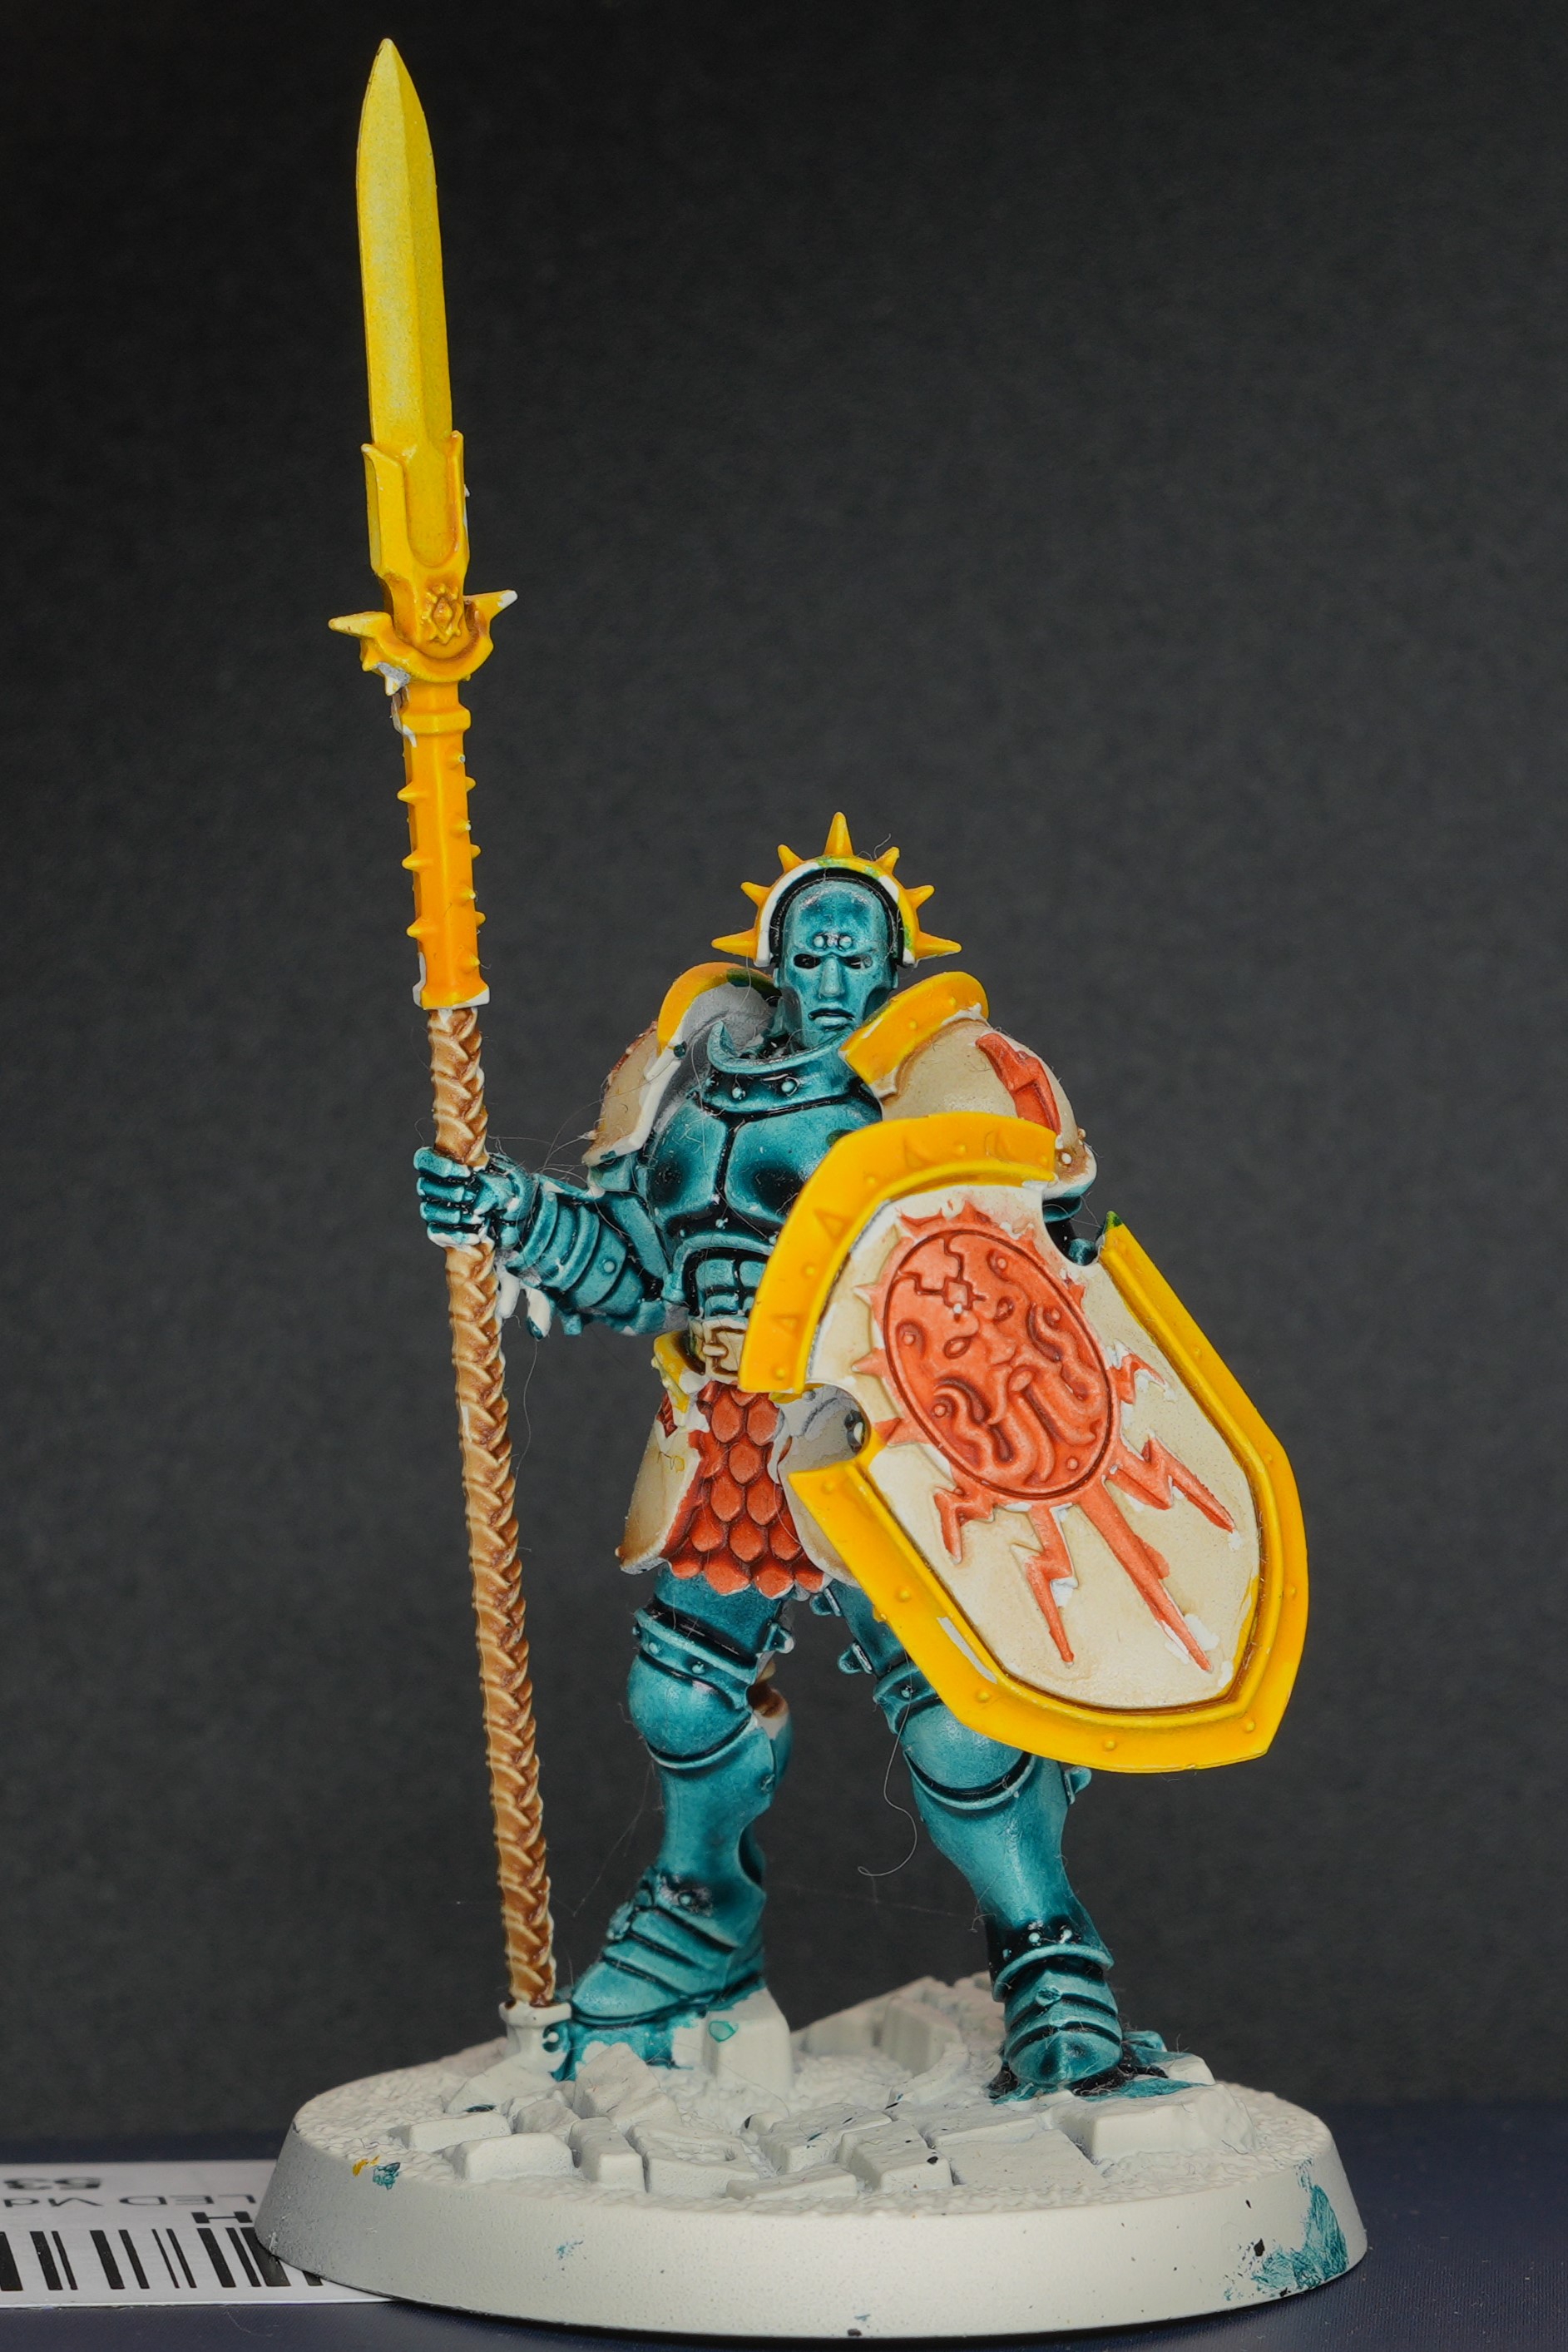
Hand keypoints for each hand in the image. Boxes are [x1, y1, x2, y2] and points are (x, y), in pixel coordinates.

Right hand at [414, 1148, 535, 1253]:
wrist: (513, 1219)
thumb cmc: (506, 1192)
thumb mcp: (505, 1177)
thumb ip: (490, 1176)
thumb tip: (477, 1188)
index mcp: (446, 1165)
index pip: (424, 1159)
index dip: (438, 1165)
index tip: (467, 1172)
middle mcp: (434, 1187)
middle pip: (424, 1186)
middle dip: (450, 1191)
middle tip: (472, 1195)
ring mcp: (435, 1209)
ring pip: (428, 1210)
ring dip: (451, 1214)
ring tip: (477, 1218)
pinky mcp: (439, 1231)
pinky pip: (437, 1233)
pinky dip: (456, 1235)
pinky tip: (475, 1236)